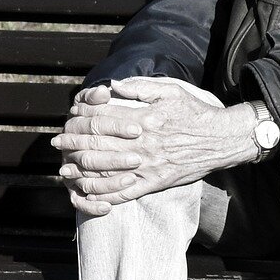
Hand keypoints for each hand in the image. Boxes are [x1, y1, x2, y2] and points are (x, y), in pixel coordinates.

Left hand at [53, 78, 259, 216]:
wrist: (222, 140)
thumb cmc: (195, 112)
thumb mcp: (170, 90)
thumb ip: (140, 87)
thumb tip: (112, 85)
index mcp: (144, 120)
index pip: (103, 119)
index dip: (81, 118)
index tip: (69, 117)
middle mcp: (143, 145)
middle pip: (98, 146)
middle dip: (73, 145)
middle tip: (57, 144)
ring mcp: (148, 167)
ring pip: (107, 172)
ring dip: (82, 172)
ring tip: (65, 170)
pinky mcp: (155, 183)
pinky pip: (125, 192)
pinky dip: (104, 195)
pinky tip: (89, 193)